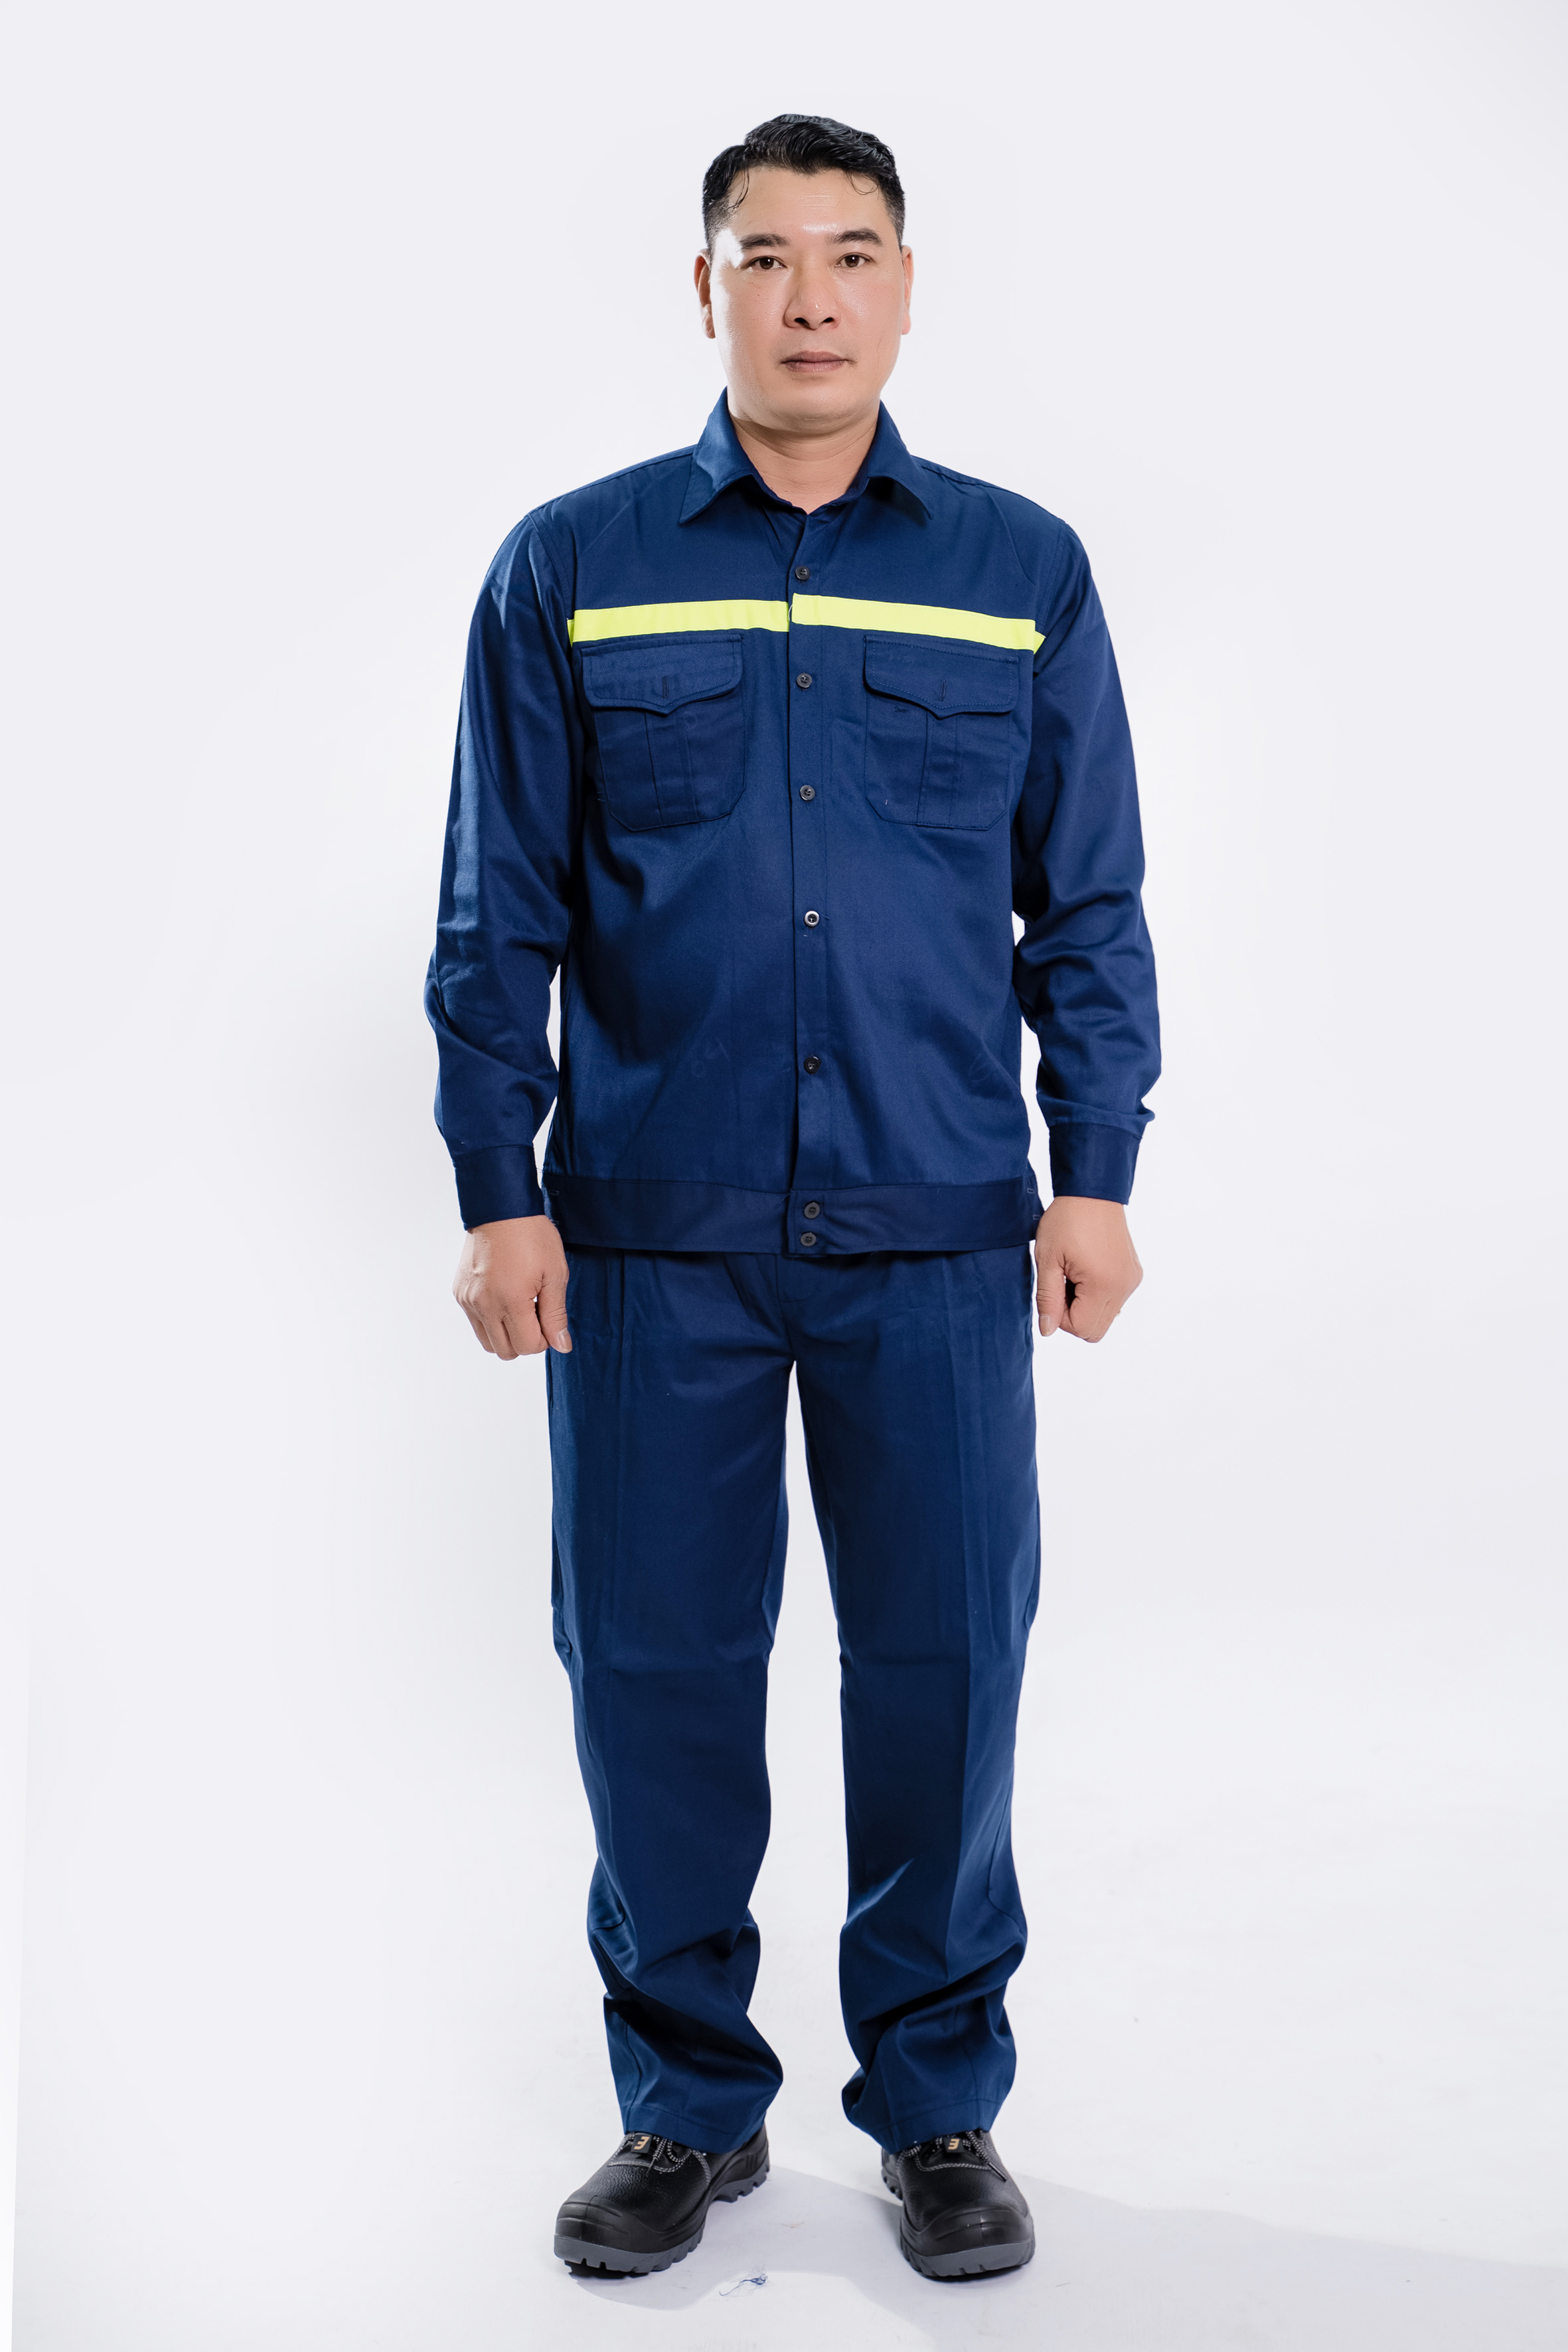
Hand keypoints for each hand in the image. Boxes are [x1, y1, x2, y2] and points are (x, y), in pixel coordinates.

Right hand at [452, 1215, 570, 1358]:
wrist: (500, 1207)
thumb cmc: (532, 1236)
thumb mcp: (555, 1273)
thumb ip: (556, 1315)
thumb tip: (561, 1346)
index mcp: (510, 1300)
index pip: (527, 1346)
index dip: (544, 1339)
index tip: (548, 1317)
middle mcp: (484, 1304)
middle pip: (506, 1351)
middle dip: (525, 1340)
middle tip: (535, 1313)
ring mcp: (468, 1299)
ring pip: (487, 1342)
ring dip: (506, 1334)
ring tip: (519, 1306)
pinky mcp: (460, 1292)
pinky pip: (475, 1322)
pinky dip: (491, 1319)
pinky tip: (504, 1295)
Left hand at [1034, 1197, 1142, 1341]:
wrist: (1093, 1192)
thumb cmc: (1066, 1221)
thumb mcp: (1048, 1259)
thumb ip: (1047, 1298)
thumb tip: (1047, 1330)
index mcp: (1103, 1285)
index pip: (1081, 1328)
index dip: (1059, 1317)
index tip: (1053, 1290)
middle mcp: (1124, 1287)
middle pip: (1096, 1330)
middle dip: (1074, 1316)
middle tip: (1062, 1284)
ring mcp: (1131, 1281)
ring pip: (1106, 1317)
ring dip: (1085, 1305)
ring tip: (1074, 1275)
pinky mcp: (1133, 1274)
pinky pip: (1115, 1301)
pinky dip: (1097, 1295)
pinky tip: (1087, 1271)